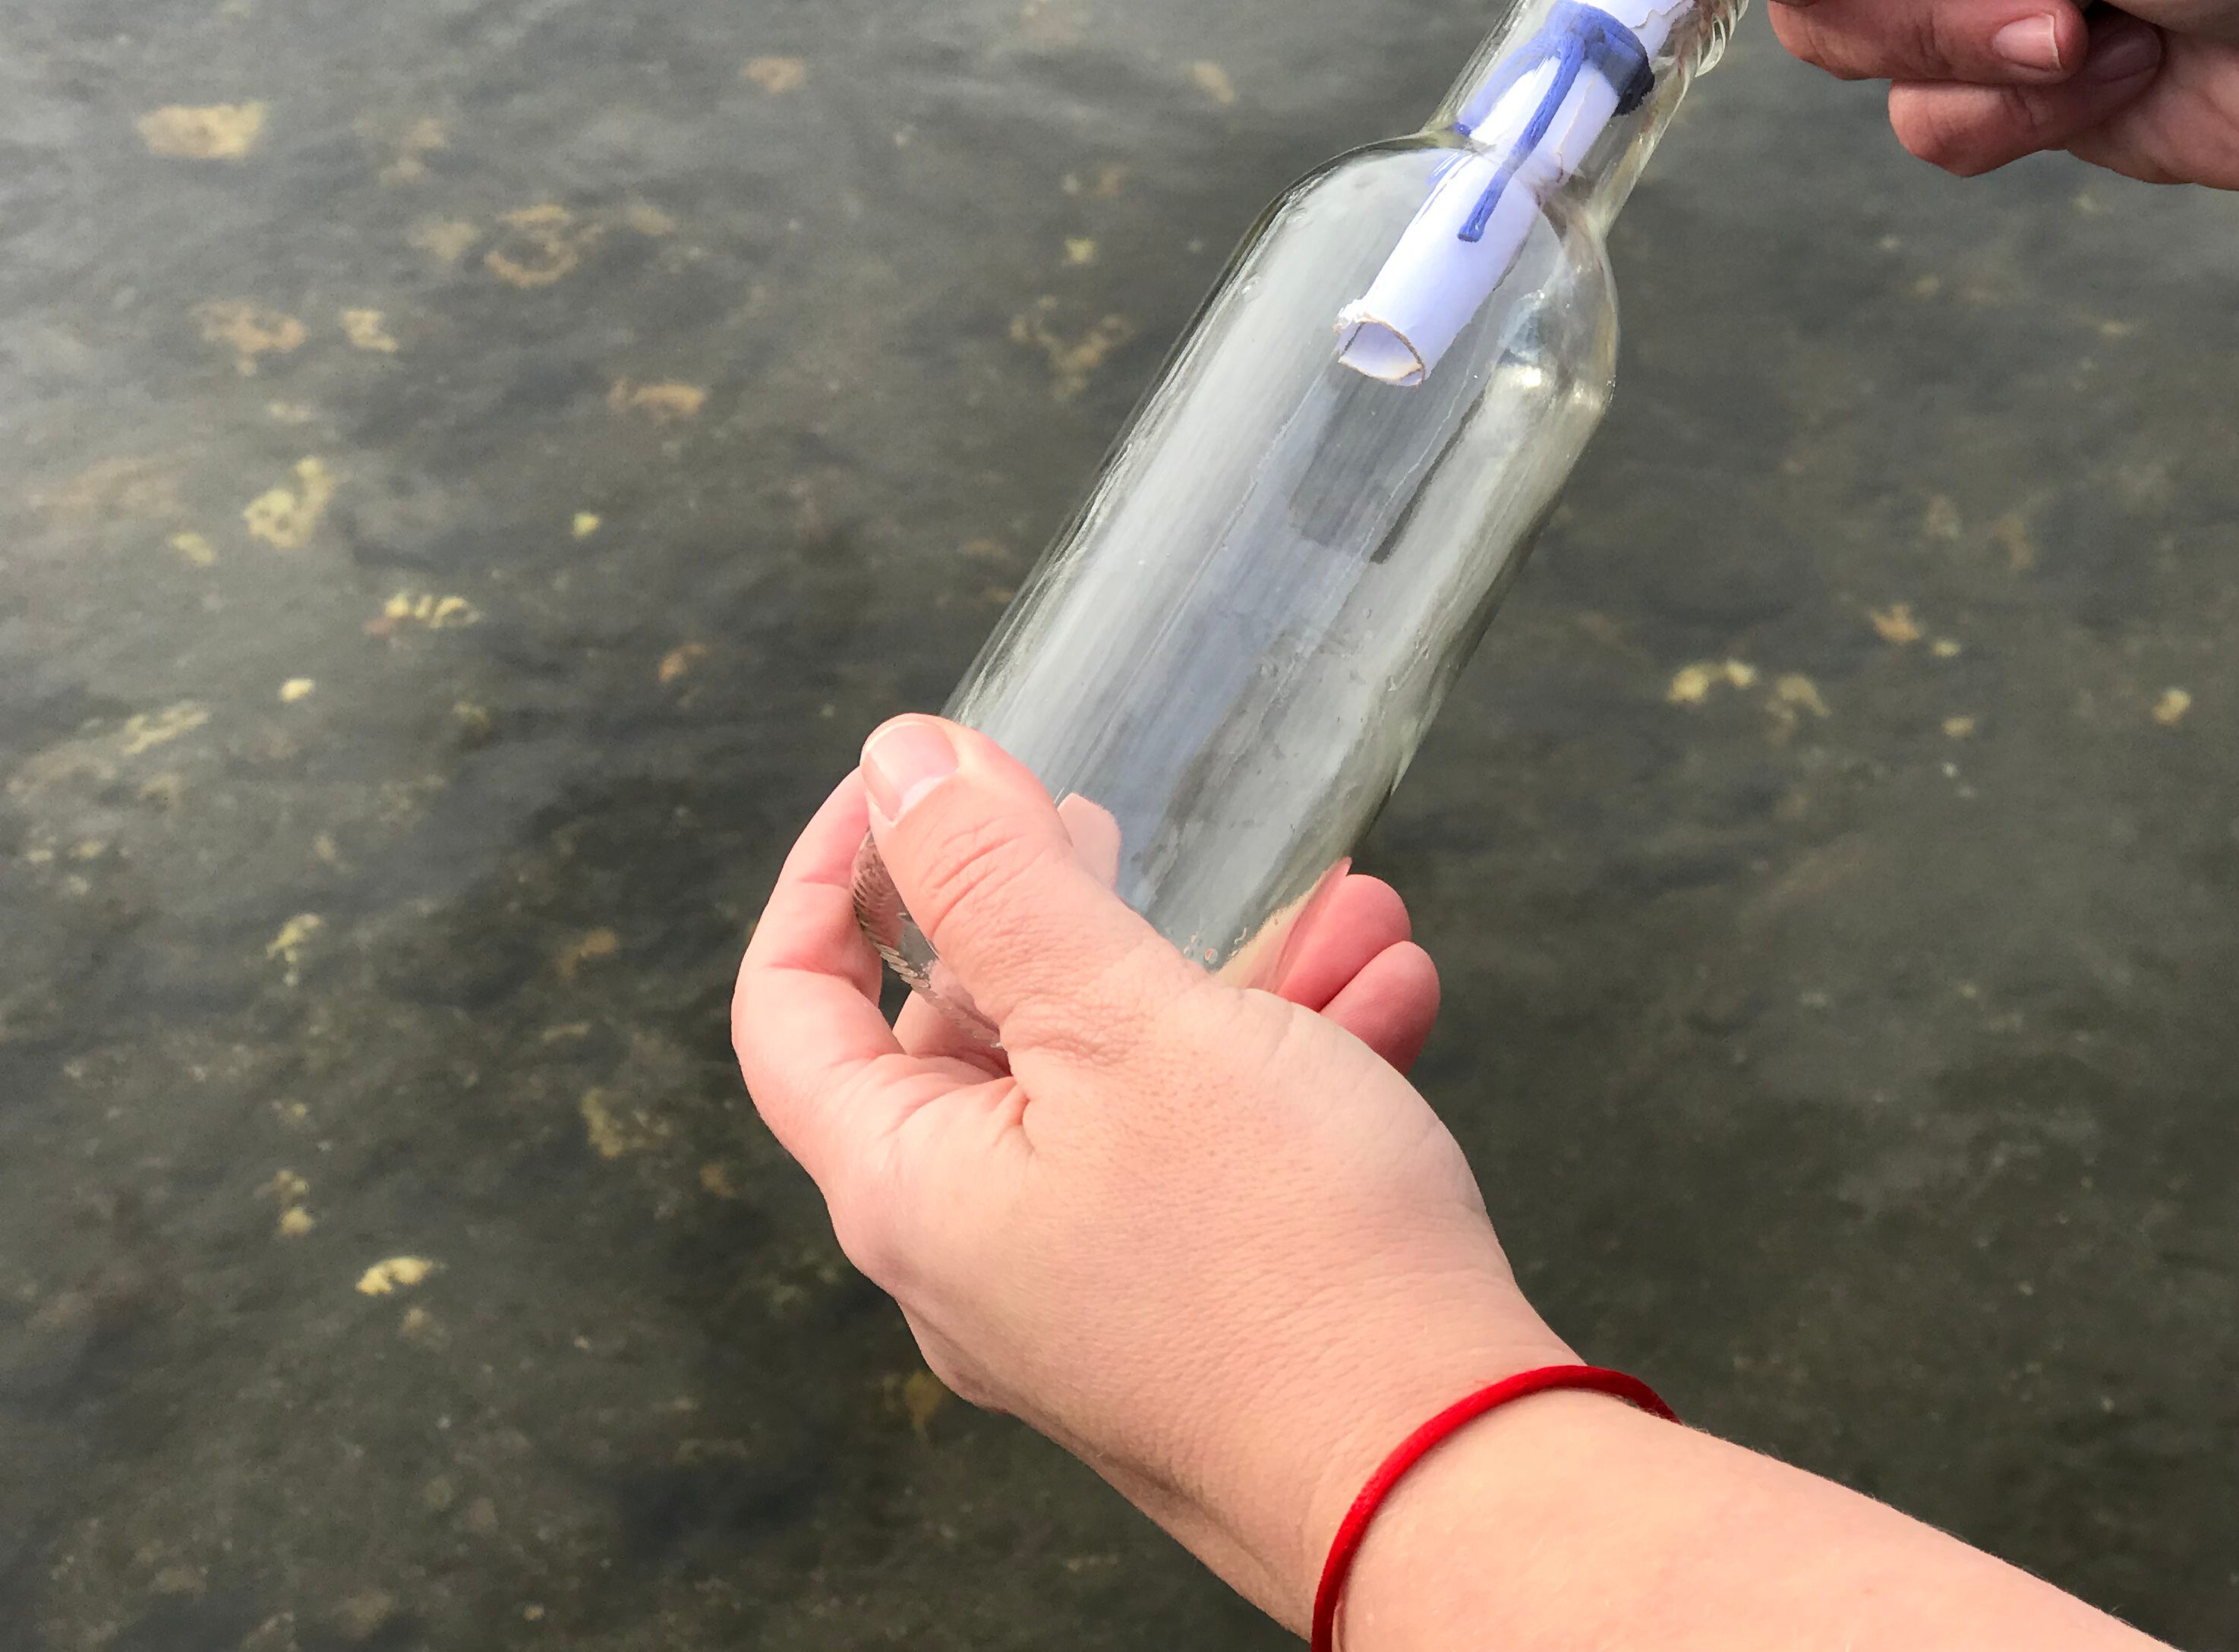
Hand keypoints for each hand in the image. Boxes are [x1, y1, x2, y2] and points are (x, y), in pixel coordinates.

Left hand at [732, 718, 1573, 1620]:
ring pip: (1122, 1085)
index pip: (792, 1010)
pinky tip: (1386, 995)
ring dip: (1225, 975)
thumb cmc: (1280, 1257)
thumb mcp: (1128, 1021)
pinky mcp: (1192, 1316)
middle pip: (974, 1036)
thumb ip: (1001, 881)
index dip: (830, 877)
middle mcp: (975, 1255)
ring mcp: (1086, 1293)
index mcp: (911, 1188)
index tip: (915, 782)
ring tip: (1344, 903)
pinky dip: (1287, 1065)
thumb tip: (899, 764)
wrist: (1447, 1474)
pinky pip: (1209, 1158)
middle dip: (1084, 908)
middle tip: (1138, 825)